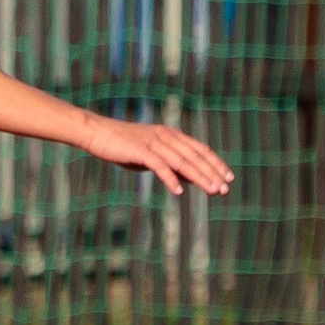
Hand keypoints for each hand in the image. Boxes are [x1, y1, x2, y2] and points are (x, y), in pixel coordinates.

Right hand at [80, 115, 234, 196]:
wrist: (96, 133)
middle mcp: (166, 136)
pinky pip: (160, 166)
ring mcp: (154, 142)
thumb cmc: (121, 145)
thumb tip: (188, 178)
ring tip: (211, 190)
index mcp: (171, 134)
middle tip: (224, 188)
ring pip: (182, 162)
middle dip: (212, 173)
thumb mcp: (150, 155)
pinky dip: (171, 179)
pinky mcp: (140, 151)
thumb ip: (169, 163)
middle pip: (195, 156)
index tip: (228, 177)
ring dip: (199, 177)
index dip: (215, 163)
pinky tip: (179, 191)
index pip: (199, 149)